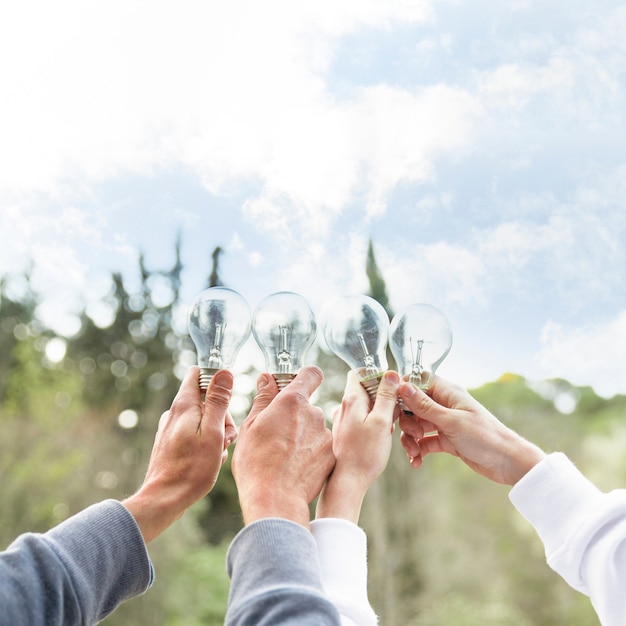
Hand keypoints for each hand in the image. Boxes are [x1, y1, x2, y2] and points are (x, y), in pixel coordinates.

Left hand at [124, 366, 236, 542]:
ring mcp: (171, 428)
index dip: (216, 381)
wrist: (164, 499)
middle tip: (225, 438)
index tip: (227, 399)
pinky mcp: (171, 442)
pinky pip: (195, 434)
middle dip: (221, 415)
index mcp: (184, 405)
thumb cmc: (192, 468)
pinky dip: (206, 443)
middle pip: (205, 400)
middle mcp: (174, 413)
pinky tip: (209, 460)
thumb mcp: (213, 432)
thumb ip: (218, 401)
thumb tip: (224, 373)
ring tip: (217, 453)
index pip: (198, 374)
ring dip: (216, 433)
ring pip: (203, 419)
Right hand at [232, 366, 334, 527]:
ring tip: (284, 456)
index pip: (311, 374)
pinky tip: (296, 467)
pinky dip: (311, 453)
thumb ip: (263, 398)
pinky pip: (321, 447)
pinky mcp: (332, 455)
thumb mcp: (251, 426)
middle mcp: (313, 413)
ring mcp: (325, 434)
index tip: (295, 385)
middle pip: (308, 406)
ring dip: (303, 436)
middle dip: (295, 415)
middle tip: (276, 435)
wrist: (275, 499)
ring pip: (314, 428)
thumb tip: (267, 378)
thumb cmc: (256, 462)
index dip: (305, 377)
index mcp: (292, 401)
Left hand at [316, 370, 399, 522]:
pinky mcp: (344, 434)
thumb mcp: (382, 422)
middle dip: (383, 398)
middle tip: (396, 413)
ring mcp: (342, 421)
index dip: (377, 375)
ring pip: (365, 408)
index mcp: (351, 400)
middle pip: (365, 390)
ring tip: (389, 429)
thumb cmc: (364, 454)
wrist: (347, 483)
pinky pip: (361, 421)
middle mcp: (343, 408)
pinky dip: (373, 425)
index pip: (359, 373)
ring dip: (380, 414)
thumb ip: (386, 397)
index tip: (392, 386)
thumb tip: (391, 374)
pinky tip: (380, 439)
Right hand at [398, 377, 545, 484]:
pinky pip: (424, 442)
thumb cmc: (484, 436)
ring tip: (414, 453)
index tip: (392, 405)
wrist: (507, 462)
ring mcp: (445, 422)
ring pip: (416, 425)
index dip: (403, 391)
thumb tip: (402, 386)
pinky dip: (419, 450)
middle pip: (412, 406)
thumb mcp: (451, 421)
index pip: (418, 382)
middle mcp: (444, 404)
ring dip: (411, 439)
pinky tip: (417, 462)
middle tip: (412, 435)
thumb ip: (424, 405)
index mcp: (447, 392)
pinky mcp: (447, 439)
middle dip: (407, 422)